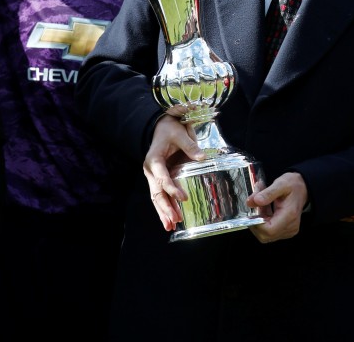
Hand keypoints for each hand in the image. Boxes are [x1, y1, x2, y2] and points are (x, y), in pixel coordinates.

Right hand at [143, 109, 203, 230]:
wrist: (161, 127)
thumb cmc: (170, 129)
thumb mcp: (180, 134)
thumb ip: (190, 146)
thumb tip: (202, 157)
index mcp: (154, 159)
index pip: (162, 177)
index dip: (172, 189)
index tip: (183, 198)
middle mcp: (151, 170)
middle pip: (156, 192)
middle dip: (165, 207)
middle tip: (175, 220)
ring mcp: (153, 176)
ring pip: (156, 197)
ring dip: (163, 212)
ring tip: (171, 226)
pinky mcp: (159, 179)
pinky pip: (160, 195)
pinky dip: (164, 208)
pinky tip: (170, 220)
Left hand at [247, 171, 306, 242]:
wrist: (303, 188)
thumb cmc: (293, 185)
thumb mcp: (280, 184)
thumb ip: (267, 193)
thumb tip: (253, 201)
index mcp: (290, 215)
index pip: (269, 230)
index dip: (256, 225)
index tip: (251, 213)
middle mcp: (291, 226)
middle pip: (265, 235)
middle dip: (255, 222)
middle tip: (255, 206)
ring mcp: (289, 230)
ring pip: (265, 234)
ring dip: (258, 221)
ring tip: (260, 205)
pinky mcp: (285, 231)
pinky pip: (269, 231)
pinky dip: (263, 221)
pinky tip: (264, 209)